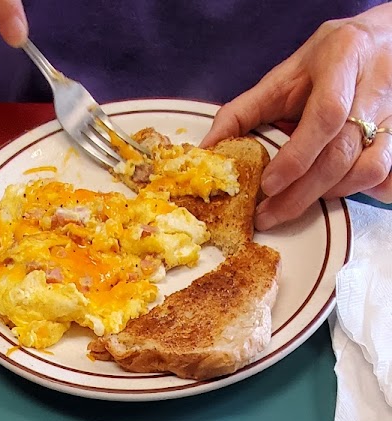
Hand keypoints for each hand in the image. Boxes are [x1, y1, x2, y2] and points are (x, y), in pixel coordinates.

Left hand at [201, 3, 391, 228]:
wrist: (382, 42)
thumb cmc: (328, 62)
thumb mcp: (285, 74)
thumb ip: (246, 109)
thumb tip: (209, 148)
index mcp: (342, 59)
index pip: (326, 114)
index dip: (297, 156)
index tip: (269, 184)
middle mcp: (373, 86)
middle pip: (341, 152)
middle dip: (302, 193)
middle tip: (270, 214)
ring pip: (367, 168)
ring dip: (330, 193)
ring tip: (302, 199)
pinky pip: (388, 176)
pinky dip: (364, 192)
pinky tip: (339, 191)